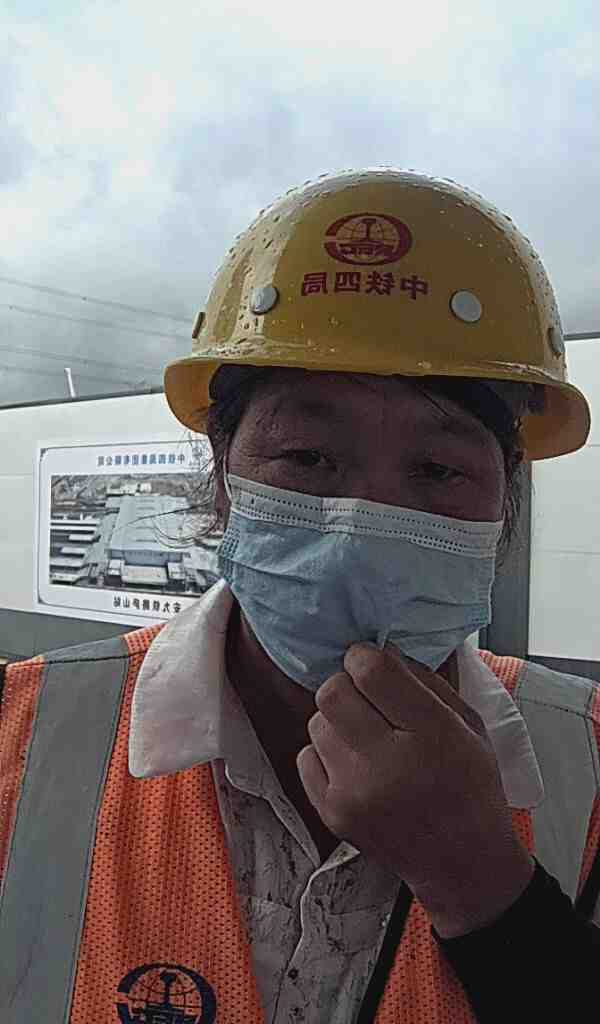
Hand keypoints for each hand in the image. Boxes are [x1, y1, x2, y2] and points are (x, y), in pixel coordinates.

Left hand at [297, 642, 533, 936]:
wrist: (461, 863)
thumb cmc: (469, 785)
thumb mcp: (468, 724)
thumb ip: (425, 681)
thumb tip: (379, 649)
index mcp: (432, 735)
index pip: (372, 671)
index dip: (365, 657)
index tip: (372, 664)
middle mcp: (389, 765)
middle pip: (332, 692)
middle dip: (347, 686)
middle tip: (367, 700)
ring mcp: (355, 793)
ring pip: (316, 722)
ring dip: (338, 722)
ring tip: (367, 740)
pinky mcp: (332, 814)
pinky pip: (306, 755)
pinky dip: (326, 754)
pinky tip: (356, 766)